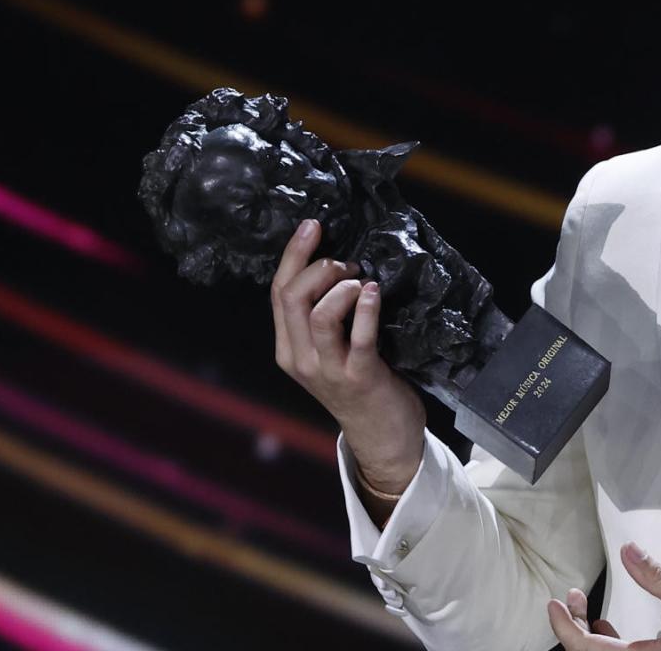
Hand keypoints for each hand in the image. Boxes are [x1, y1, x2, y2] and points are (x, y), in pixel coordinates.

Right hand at [271, 218, 423, 492]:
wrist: (382, 436)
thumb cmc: (362, 383)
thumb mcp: (330, 350)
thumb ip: (324, 316)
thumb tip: (336, 265)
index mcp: (288, 348)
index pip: (278, 294)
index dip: (293, 256)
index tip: (312, 226)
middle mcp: (300, 359)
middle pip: (292, 298)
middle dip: (317, 266)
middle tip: (346, 261)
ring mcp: (328, 370)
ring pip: (318, 315)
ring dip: (339, 286)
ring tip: (360, 279)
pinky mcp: (360, 377)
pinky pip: (357, 337)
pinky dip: (363, 308)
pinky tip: (372, 292)